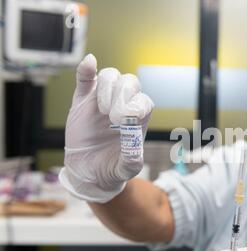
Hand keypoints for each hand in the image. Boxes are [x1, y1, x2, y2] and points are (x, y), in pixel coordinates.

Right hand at [59, 54, 153, 202]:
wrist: (87, 172)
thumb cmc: (111, 169)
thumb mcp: (124, 171)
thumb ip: (131, 162)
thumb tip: (135, 151)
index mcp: (138, 119)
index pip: (144, 101)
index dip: (136, 106)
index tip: (124, 122)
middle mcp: (123, 105)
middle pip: (130, 82)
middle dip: (123, 96)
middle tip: (113, 118)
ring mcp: (103, 100)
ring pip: (110, 76)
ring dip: (108, 87)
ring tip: (102, 110)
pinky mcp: (83, 99)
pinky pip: (86, 78)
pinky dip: (86, 69)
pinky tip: (89, 63)